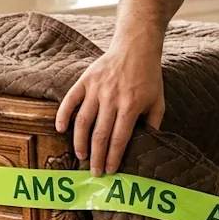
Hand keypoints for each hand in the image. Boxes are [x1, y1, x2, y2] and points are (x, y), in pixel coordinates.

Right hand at [55, 46, 164, 175]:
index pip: (119, 138)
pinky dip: (63, 115)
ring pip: (83, 121)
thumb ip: (154, 123)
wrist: (136, 47)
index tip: (110, 170)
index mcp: (131, 105)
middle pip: (100, 134)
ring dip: (80, 142)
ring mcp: (96, 89)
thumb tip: (149, 144)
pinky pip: (70, 100)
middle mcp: (112, 98)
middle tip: (94, 171)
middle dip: (96, 157)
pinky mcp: (85, 80)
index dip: (113, 157)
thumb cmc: (148, 76)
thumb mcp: (158, 101)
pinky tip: (60, 130)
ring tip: (81, 155)